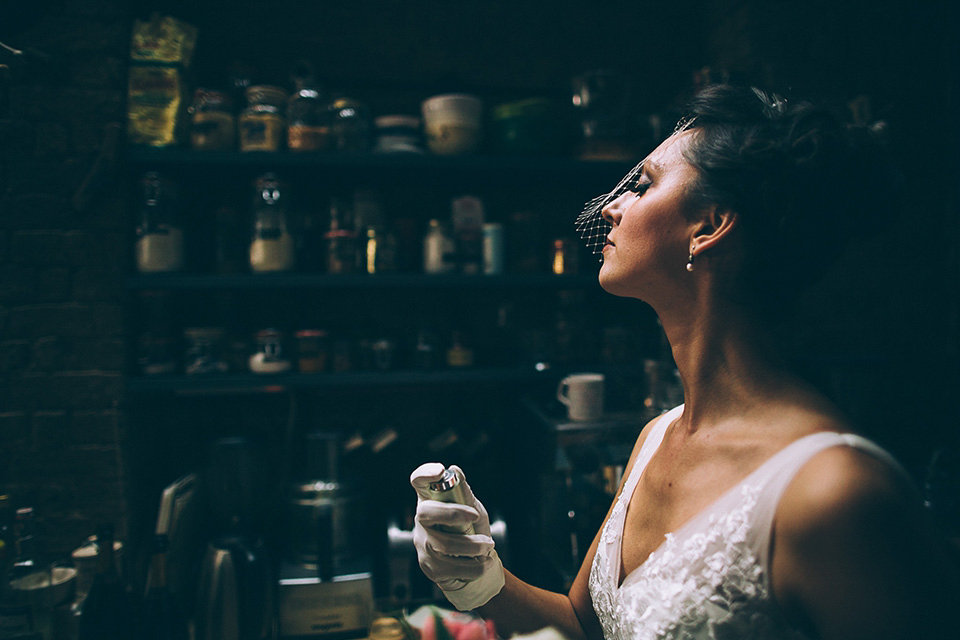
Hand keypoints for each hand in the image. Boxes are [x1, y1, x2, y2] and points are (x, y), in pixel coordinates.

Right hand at [410, 463, 504, 610]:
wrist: (474, 563)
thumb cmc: (470, 529)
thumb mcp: (473, 509)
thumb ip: (464, 494)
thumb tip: (456, 470)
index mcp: (430, 499)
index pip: (418, 481)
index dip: (424, 474)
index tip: (440, 470)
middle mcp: (421, 520)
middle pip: (426, 512)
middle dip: (452, 513)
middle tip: (476, 516)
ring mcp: (423, 544)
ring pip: (444, 544)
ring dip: (473, 545)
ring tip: (488, 544)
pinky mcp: (429, 566)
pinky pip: (452, 568)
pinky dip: (475, 566)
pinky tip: (484, 561)